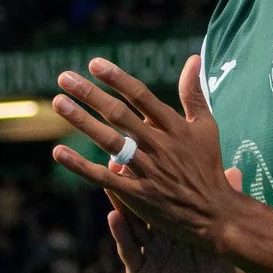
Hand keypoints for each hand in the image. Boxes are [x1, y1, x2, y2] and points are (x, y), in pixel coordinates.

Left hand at [53, 55, 272, 272]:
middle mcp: (159, 146)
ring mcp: (147, 171)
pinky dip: (80, 165)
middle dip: (90, 94)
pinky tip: (58, 152)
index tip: (94, 63)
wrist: (214, 213)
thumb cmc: (207, 166)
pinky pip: (103, 177)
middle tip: (64, 77)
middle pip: (119, 115)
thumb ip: (194, 92)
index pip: (141, 97)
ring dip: (81, 121)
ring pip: (109, 141)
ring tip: (59, 102)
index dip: (117, 79)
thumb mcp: (206, 126)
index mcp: (175, 127)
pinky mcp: (137, 195)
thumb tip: (192, 58)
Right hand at [109, 166, 245, 272]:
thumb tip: (236, 172)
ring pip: (129, 222)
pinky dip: (121, 235)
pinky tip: (113, 217)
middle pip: (141, 202)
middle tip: (121, 153)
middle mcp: (158, 235)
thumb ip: (226, 212)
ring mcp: (146, 253)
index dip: (155, 172)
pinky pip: (128, 252)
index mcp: (178, 225)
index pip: (164, 194)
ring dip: (118, 202)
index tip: (150, 145)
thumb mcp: (224, 245)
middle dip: (130, 181)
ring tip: (109, 177)